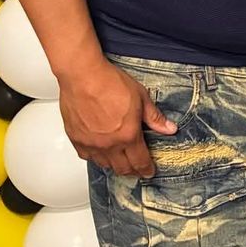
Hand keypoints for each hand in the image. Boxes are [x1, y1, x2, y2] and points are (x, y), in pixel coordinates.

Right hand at [58, 58, 176, 177]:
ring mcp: (91, 143)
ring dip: (114, 165)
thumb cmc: (109, 82)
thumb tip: (169, 128)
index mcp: (128, 135)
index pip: (140, 161)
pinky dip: (94, 157)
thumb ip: (154, 117)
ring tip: (119, 161)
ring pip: (104, 164)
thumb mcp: (141, 97)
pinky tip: (98, 152)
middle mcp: (109, 144)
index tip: (149, 171)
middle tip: (136, 169)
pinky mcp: (76, 138)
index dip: (146, 169)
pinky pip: (86, 156)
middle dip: (132, 171)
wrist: (83, 75)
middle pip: (122, 168)